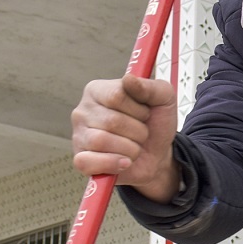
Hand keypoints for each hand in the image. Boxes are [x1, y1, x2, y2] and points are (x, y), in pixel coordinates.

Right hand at [71, 74, 178, 200]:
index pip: (116, 96)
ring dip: (129, 148)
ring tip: (133, 147)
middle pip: (111, 121)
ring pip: (101, 141)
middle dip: (137, 131)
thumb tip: (128, 79)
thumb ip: (150, 87)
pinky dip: (112, 164)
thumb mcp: (163, 99)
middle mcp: (83, 111)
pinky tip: (124, 162)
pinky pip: (87, 162)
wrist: (157, 154)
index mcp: (98, 90)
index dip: (138, 109)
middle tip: (140, 133)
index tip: (144, 113)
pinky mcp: (80, 159)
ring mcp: (79, 135)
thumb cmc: (154, 124)